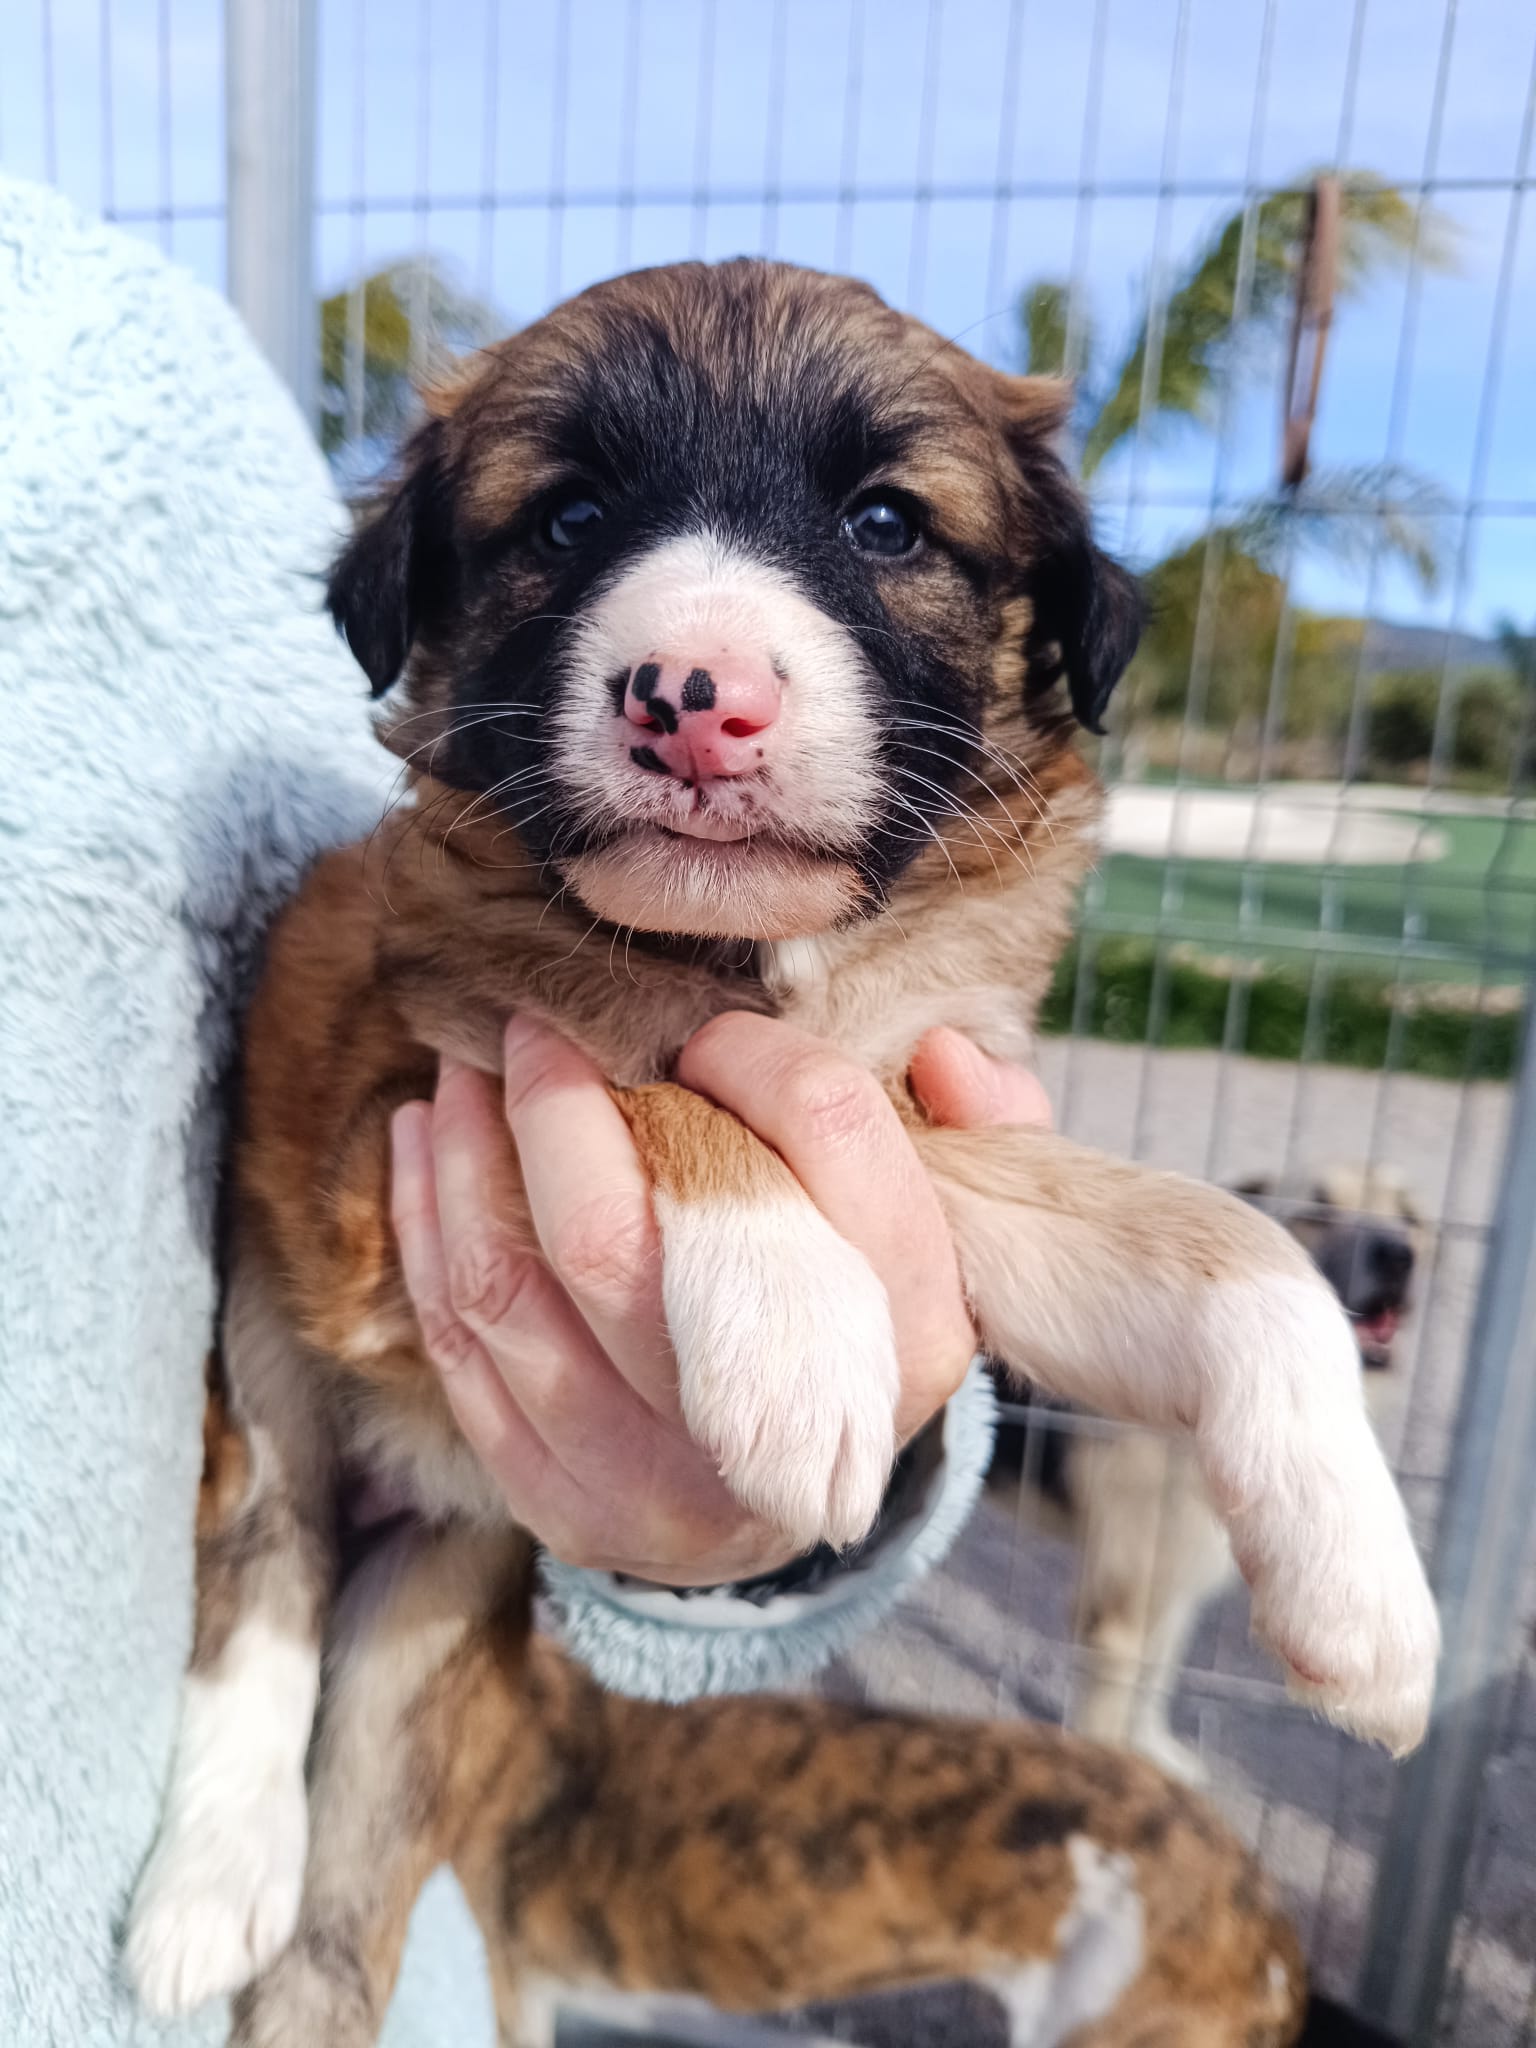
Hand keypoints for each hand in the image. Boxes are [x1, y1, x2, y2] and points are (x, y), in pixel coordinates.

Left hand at [389, 1017, 1048, 1585]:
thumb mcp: (959, 1220)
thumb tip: (939, 1053)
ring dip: (469, 1151)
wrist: (792, 1497)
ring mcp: (662, 1484)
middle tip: (533, 1020)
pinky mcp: (567, 1507)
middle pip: (622, 1234)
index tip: (697, 1028)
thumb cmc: (864, 1315)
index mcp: (911, 1337)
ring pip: (512, 1286)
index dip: (750, 1056)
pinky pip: (460, 1346)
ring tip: (464, 1067)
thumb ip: (977, 1126)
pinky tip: (428, 1141)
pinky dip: (427, 1224)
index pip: (826, 1140)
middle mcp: (784, 1429)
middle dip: (554, 1101)